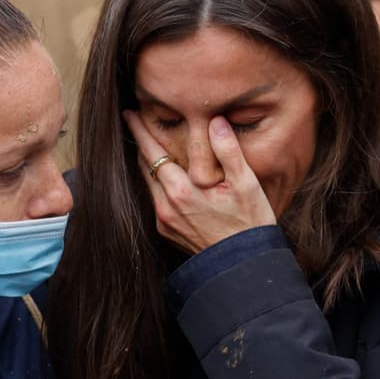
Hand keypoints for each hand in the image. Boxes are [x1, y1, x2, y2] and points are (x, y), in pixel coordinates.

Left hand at [123, 111, 276, 255]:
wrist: (243, 265)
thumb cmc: (249, 223)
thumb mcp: (246, 183)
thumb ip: (228, 150)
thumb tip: (216, 121)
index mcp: (181, 191)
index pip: (153, 152)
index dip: (140, 131)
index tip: (130, 113)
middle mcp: (166, 206)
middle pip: (145, 166)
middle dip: (141, 143)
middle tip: (136, 122)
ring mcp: (164, 221)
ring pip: (149, 184)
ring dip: (149, 163)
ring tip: (150, 145)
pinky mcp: (168, 232)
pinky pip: (156, 200)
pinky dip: (158, 184)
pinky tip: (167, 177)